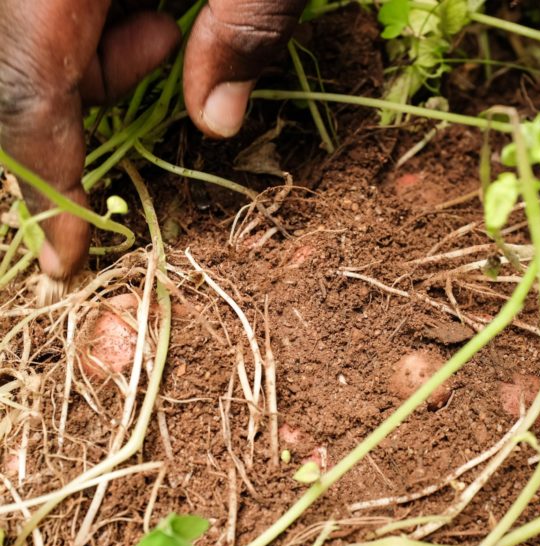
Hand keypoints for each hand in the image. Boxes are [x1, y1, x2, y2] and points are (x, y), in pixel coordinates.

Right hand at [0, 0, 305, 278]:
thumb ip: (248, 24)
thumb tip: (220, 120)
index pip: (24, 91)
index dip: (44, 182)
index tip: (64, 259)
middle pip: (22, 67)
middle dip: (84, 99)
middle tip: (164, 54)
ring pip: (38, 40)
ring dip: (101, 57)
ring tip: (166, 21)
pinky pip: (54, 14)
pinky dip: (100, 30)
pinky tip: (154, 4)